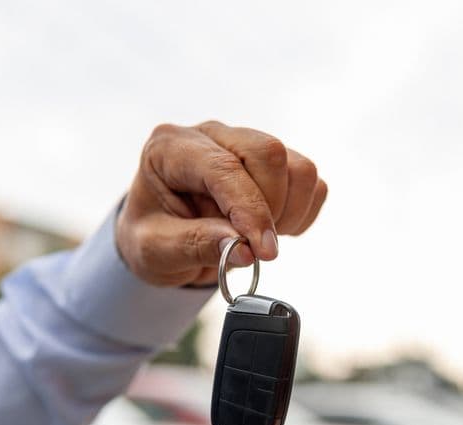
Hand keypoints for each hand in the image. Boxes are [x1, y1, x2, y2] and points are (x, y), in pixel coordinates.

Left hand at [116, 121, 327, 286]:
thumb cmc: (152, 237)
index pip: (223, 167)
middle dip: (270, 208)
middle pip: (268, 152)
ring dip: (289, 212)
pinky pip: (310, 182)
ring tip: (258, 240)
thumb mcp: (155, 250)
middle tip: (253, 248)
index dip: (249, 209)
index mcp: (171, 147)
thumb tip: (244, 250)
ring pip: (297, 167)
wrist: (162, 238)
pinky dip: (302, 213)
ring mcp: (246, 144)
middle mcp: (212, 135)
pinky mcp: (273, 163)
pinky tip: (273, 229)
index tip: (262, 252)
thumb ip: (196, 245)